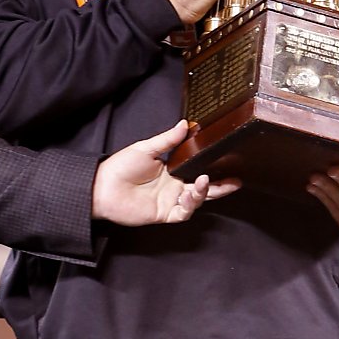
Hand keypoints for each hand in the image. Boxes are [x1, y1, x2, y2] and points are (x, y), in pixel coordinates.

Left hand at [92, 118, 240, 225]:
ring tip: (204, 181)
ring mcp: (170, 201)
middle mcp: (174, 187)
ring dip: (203, 192)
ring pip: (195, 201)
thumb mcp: (146, 148)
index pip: (198, 169)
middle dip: (220, 186)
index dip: (213, 168)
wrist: (103, 187)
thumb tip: (185, 124)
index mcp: (172, 171)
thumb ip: (167, 139)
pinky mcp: (164, 214)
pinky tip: (189, 195)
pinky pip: (182, 213)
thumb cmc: (121, 166)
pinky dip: (189, 205)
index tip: (228, 161)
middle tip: (236, 181)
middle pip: (203, 188)